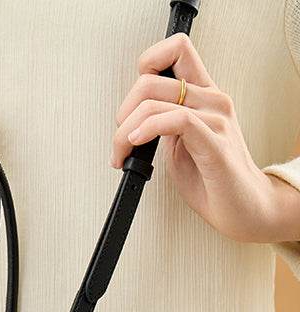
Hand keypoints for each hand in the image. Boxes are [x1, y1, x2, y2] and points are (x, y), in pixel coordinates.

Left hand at [111, 33, 299, 243]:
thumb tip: (131, 121)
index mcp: (203, 95)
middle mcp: (211, 100)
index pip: (177, 49)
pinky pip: (177, 121)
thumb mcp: (178, 145)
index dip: (146, 64)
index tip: (131, 102)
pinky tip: (136, 144)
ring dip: (125, 130)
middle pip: (151, 79)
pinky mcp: (214, 143)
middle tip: (121, 139)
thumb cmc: (211, 180)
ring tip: (122, 152)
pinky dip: (147, 130)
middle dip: (123, 111)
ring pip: (154, 101)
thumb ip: (161, 125)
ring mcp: (215, 119)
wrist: (243, 208)